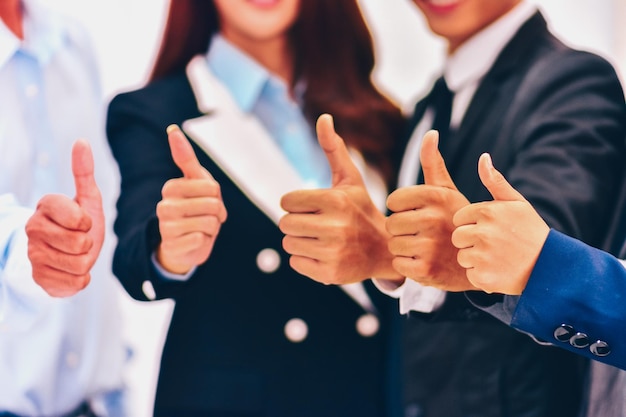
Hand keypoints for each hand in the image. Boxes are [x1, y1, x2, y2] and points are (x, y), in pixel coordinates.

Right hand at [25, 140, 103, 296]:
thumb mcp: (87, 198)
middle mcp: (33, 228)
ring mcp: (32, 254)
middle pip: (79, 244)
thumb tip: (81, 141)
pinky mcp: (38, 278)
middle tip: (80, 241)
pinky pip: (74, 283)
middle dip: (88, 245)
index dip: (87, 223)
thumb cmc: (80, 224)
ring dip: (85, 262)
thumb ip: (84, 172)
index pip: (78, 218)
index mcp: (45, 205)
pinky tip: (70, 270)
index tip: (81, 222)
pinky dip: (80, 279)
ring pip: (79, 265)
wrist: (70, 255)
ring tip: (75, 255)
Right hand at [155, 125, 226, 273]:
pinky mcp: (172, 246)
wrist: (187, 245)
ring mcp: (165, 228)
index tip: (206, 200)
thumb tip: (172, 129)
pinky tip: (195, 241)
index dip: (217, 196)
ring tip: (201, 228)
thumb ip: (185, 157)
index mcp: (171, 188)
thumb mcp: (195, 182)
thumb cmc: (195, 209)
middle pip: (213, 205)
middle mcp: (164, 206)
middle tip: (207, 217)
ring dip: (212, 228)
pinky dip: (204, 241)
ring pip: (209, 223)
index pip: (212, 187)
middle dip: (217, 213)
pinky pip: (201, 239)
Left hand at [279, 114, 400, 283]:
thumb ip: (333, 148)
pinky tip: (323, 253)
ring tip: (320, 238)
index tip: (312, 206)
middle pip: (285, 223)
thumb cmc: (361, 208)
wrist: (385, 249)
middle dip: (296, 222)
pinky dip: (304, 259)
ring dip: (299, 240)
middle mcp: (335, 227)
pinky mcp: (331, 273)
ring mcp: (333, 252)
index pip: (287, 201)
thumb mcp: (350, 179)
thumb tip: (323, 117)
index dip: (296, 203)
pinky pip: (296, 263)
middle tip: (316, 223)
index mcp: (335, 200)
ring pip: (288, 243)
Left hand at [386, 130, 474, 290]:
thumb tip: (430, 133)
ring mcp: (430, 246)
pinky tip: (425, 262)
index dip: (402, 209)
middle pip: (391, 223)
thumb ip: (434, 163)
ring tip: (424, 248)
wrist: (485, 260)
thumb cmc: (459, 221)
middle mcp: (432, 219)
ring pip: (393, 245)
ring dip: (404, 249)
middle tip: (421, 234)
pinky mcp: (427, 270)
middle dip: (401, 230)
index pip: (394, 200)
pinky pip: (399, 265)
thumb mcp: (449, 191)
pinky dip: (408, 267)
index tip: (418, 214)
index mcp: (435, 196)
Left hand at [452, 153, 548, 293]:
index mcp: (487, 212)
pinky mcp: (483, 277)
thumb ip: (495, 181)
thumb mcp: (516, 202)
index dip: (473, 224)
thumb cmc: (530, 231)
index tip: (490, 229)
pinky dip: (482, 276)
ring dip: (475, 260)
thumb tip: (483, 157)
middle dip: (470, 242)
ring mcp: (483, 256)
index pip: (459, 218)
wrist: (550, 266)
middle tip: (494, 245)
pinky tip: (499, 271)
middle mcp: (483, 233)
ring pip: (462, 257)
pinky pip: (470, 275)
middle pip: (458, 237)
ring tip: (498, 258)